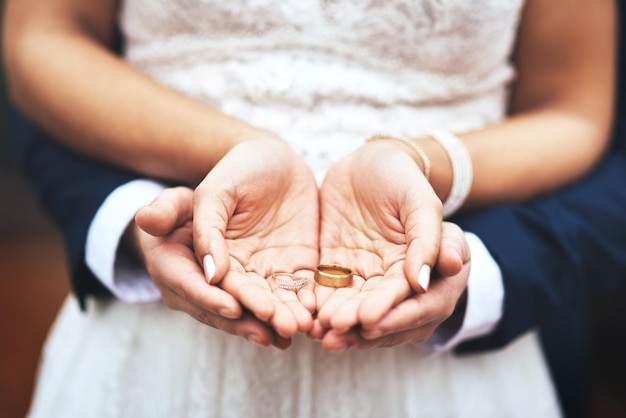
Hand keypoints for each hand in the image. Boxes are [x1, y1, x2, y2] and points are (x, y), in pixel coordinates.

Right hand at [193, 139, 319, 337]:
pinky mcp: (292, 267)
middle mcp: (228, 270)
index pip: (200, 284)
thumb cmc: (237, 169)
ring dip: (283, 316)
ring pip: (269, 301)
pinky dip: (305, 303)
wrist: (274, 158)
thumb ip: (206, 228)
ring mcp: (261, 271)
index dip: (215, 299)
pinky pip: (297, 290)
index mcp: (197, 254)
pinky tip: (315, 314)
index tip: (232, 308)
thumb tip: (209, 273)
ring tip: (298, 326)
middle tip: (275, 326)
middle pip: (237, 300)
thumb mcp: (214, 191)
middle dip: (257, 316)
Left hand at [314, 140, 444, 338]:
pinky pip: (330, 293)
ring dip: (339, 322)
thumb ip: (426, 239)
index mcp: (428, 267)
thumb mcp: (420, 200)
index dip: (394, 313)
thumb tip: (424, 281)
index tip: (371, 319)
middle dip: (360, 326)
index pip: (416, 301)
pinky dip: (320, 307)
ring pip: (356, 309)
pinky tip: (306, 317)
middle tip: (336, 330)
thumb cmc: (402, 177)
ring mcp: (367, 275)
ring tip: (318, 332)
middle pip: (384, 314)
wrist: (370, 161)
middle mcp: (397, 279)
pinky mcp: (339, 269)